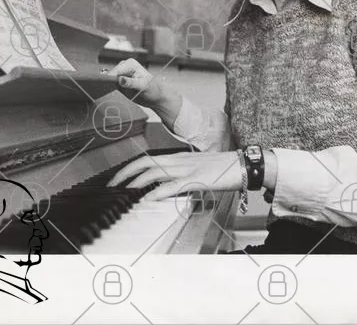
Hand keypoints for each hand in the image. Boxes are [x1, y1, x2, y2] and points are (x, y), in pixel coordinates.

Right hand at [106, 58, 162, 107]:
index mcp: (130, 64)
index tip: (106, 86)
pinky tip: (113, 93)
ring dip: (108, 86)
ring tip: (115, 93)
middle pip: (110, 74)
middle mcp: (124, 67)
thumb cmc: (153, 89)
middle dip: (109, 83)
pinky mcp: (118, 82)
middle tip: (110, 91)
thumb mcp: (143, 86)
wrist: (155, 97)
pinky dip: (110, 89)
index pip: (116, 70)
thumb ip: (131, 83)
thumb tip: (121, 80)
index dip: (110, 78)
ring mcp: (121, 74)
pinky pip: (110, 85)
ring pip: (108, 80)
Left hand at [107, 151, 242, 200]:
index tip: (120, 177)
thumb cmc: (224, 168)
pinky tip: (148, 198)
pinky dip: (158, 192)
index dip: (131, 167)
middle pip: (146, 162)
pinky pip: (173, 185)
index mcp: (180, 158)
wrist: (243, 165)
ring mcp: (187, 169)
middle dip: (126, 172)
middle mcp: (180, 160)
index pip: (149, 159)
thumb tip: (169, 186)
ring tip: (124, 191)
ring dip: (136, 181)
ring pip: (155, 171)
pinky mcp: (197, 180)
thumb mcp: (198, 169)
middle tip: (113, 184)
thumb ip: (182, 175)